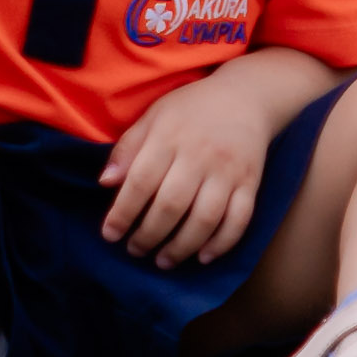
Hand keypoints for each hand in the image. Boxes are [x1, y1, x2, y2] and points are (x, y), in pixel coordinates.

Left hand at [94, 90, 273, 265]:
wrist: (246, 96)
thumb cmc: (191, 109)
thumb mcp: (154, 116)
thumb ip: (128, 148)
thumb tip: (106, 182)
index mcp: (170, 136)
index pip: (141, 181)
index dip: (123, 212)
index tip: (110, 234)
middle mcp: (200, 155)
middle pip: (171, 205)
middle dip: (149, 235)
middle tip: (135, 250)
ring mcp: (228, 171)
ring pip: (205, 218)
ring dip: (182, 246)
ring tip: (163, 261)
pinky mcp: (251, 182)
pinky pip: (239, 219)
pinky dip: (222, 243)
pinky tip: (203, 256)